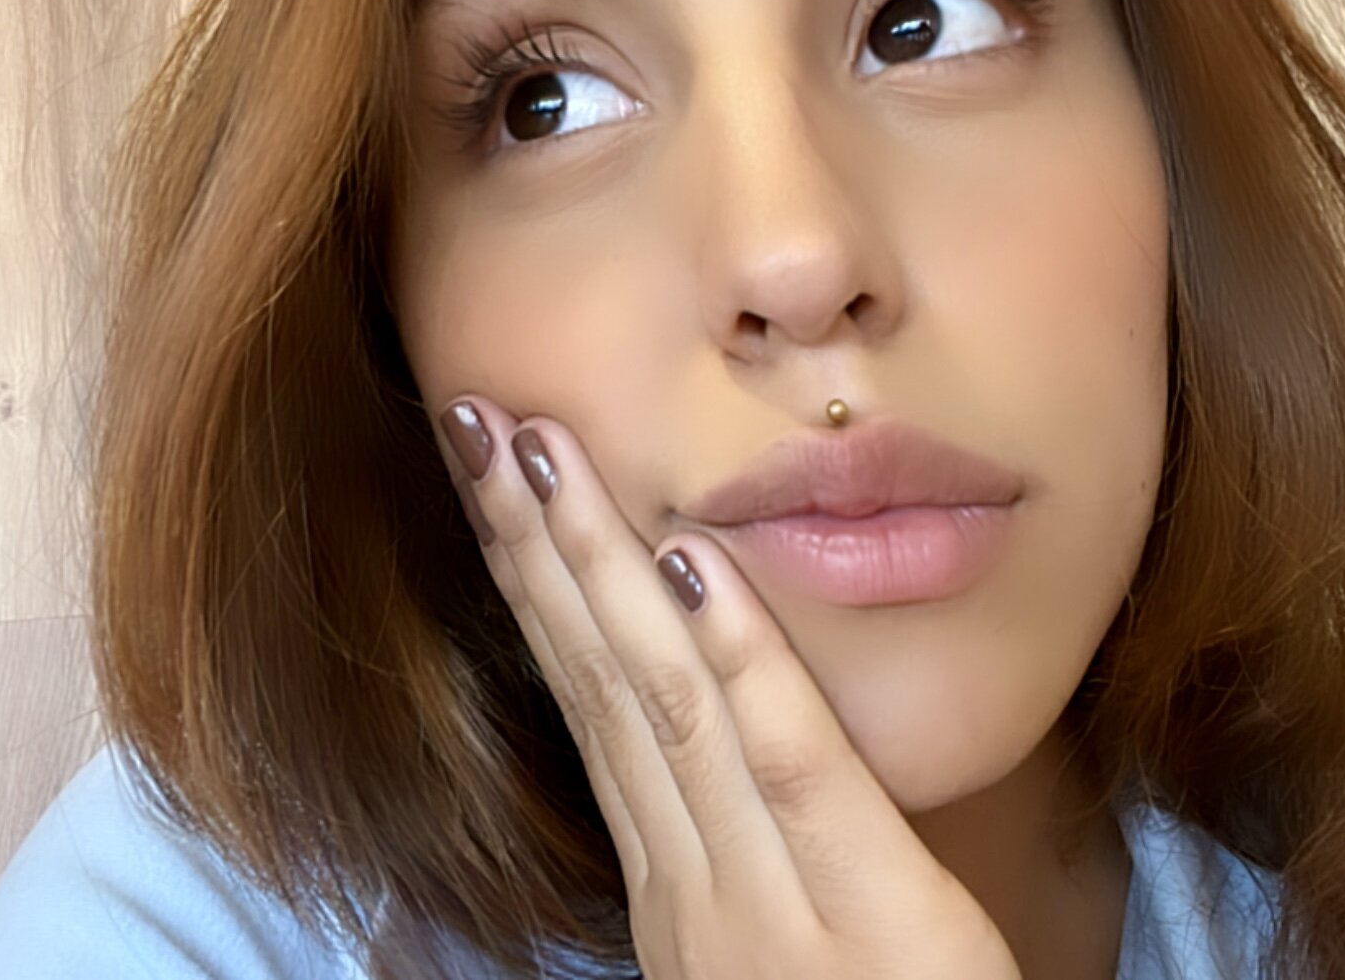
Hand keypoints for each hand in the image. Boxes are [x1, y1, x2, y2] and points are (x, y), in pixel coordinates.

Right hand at [436, 395, 1023, 979]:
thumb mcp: (761, 945)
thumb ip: (723, 845)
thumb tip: (685, 727)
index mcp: (674, 880)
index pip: (585, 700)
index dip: (532, 581)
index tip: (491, 473)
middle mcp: (691, 880)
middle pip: (595, 679)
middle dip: (530, 543)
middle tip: (474, 418)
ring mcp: (763, 901)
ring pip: (660, 702)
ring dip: (593, 566)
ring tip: (539, 448)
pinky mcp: (869, 914)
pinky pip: (788, 766)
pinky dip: (737, 655)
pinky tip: (692, 560)